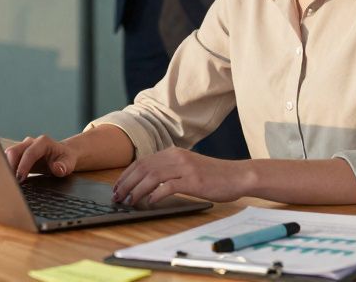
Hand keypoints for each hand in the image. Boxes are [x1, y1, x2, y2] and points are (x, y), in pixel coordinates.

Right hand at [5, 134, 78, 181]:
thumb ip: (64, 166)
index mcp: (43, 142)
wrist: (63, 155)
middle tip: (11, 182)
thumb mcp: (69, 163)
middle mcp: (30, 142)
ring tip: (9, 182)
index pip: (29, 152)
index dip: (23, 166)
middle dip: (10, 167)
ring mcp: (23, 148)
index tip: (20, 179)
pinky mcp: (18, 155)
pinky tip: (10, 180)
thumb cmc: (66, 159)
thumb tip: (57, 168)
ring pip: (8, 156)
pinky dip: (8, 170)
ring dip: (7, 168)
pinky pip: (8, 161)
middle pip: (14, 151)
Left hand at [113, 148, 248, 205]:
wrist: (238, 175)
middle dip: (126, 183)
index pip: (142, 161)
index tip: (117, 187)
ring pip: (152, 176)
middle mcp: (177, 157)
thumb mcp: (188, 167)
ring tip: (129, 201)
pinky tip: (150, 202)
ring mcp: (185, 168)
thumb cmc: (214, 175)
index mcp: (173, 152)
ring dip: (137, 190)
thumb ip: (170, 170)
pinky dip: (156, 194)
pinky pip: (168, 186)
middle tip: (118, 196)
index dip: (126, 174)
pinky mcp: (193, 181)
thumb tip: (147, 184)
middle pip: (143, 168)